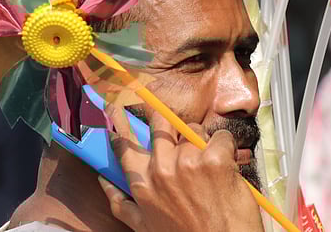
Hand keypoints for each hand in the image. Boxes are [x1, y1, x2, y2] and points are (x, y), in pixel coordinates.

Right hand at [101, 104, 262, 231]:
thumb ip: (121, 203)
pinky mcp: (216, 160)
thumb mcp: (144, 227)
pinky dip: (227, 147)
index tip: (117, 110)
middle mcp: (162, 169)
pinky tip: (227, 165)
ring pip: (194, 130)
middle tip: (178, 127)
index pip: (125, 144)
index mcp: (142, 184)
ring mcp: (189, 162)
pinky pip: (221, 137)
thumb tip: (103, 181)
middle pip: (161, 123)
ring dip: (202, 141)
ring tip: (209, 162)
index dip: (121, 123)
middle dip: (168, 120)